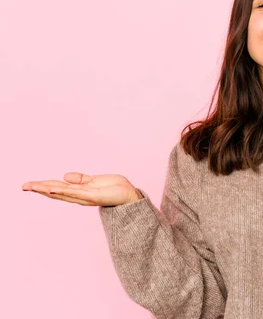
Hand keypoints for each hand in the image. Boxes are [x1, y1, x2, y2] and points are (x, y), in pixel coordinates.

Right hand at [22, 173, 142, 205]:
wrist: (129, 195)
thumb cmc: (115, 188)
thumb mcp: (94, 180)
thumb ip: (80, 179)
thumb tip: (65, 176)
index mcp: (79, 191)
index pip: (57, 188)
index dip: (43, 186)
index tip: (28, 184)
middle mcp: (79, 196)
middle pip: (55, 192)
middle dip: (39, 189)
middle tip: (23, 186)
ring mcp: (85, 197)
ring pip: (62, 192)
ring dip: (47, 189)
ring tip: (33, 186)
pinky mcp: (93, 196)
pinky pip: (76, 193)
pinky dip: (64, 190)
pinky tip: (53, 188)